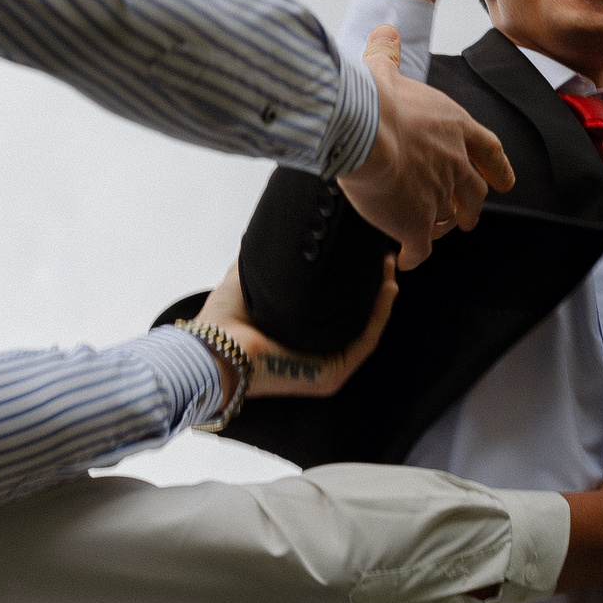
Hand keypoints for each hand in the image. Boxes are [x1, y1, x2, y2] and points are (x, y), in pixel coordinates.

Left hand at [191, 256, 397, 398]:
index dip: (355, 280)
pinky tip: (386, 288)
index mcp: (299, 337)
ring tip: (390, 266)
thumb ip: (266, 259)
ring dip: (383, 297)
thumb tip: (276, 226)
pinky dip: (378, 315)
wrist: (212, 350)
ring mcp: (325, 368)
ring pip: (367, 328)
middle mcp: (315, 354)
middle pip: (358, 318)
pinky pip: (365, 341)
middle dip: (375, 285)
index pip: (337, 308)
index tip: (364, 251)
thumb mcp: (249, 279)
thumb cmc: (222, 323)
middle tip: (385, 255)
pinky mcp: (330, 375)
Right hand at [338, 24, 515, 268]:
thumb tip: (384, 31)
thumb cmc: (375, 101)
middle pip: (473, 192)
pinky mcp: (416, 223)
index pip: (488, 150)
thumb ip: (388, 54)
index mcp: (454, 128)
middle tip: (468, 217)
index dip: (498, 167)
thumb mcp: (384, 71)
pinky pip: (420, 247)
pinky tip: (407, 259)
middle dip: (471, 206)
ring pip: (449, 220)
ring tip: (438, 235)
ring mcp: (438, 197)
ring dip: (445, 228)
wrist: (365, 130)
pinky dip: (415, 255)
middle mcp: (454, 163)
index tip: (506, 181)